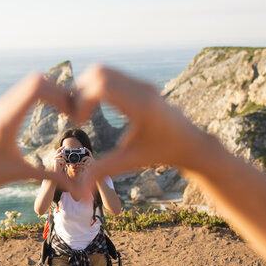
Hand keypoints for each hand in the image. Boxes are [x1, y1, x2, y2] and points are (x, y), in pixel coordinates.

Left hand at [0, 74, 74, 191]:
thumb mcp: (21, 174)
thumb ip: (50, 177)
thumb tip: (77, 189)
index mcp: (7, 119)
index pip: (36, 89)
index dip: (59, 95)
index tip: (71, 113)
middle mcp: (2, 107)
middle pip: (36, 80)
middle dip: (58, 91)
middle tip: (71, 110)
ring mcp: (0, 106)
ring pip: (30, 82)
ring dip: (50, 91)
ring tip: (64, 110)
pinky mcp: (0, 109)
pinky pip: (24, 90)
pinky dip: (41, 94)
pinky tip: (50, 110)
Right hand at [73, 65, 211, 186]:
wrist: (189, 143)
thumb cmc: (160, 154)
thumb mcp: (129, 163)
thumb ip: (102, 173)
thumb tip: (79, 195)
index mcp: (140, 106)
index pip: (102, 87)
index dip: (82, 100)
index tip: (79, 122)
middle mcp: (142, 89)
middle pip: (99, 73)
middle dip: (80, 91)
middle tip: (76, 115)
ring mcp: (142, 83)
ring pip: (103, 70)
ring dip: (86, 87)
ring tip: (83, 112)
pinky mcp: (141, 84)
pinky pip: (111, 76)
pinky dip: (96, 86)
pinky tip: (94, 108)